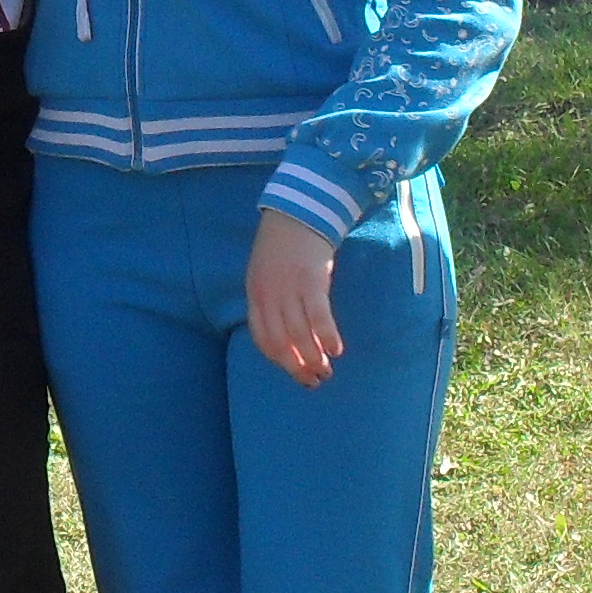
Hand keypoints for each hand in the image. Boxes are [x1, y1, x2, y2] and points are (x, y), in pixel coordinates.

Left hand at [246, 210, 345, 387]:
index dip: (279, 361)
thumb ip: (271, 300)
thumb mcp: (266, 273)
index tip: (296, 374)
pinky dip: (326, 336)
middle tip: (314, 381)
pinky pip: (318, 316)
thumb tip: (286, 332)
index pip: (262, 339)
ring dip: (313, 358)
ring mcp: (289, 288)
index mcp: (256, 295)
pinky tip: (336, 350)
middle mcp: (269, 295)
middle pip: (280, 342)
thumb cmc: (284, 246)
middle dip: (297, 367)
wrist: (297, 211)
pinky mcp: (311, 280)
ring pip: (298, 334)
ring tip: (326, 371)